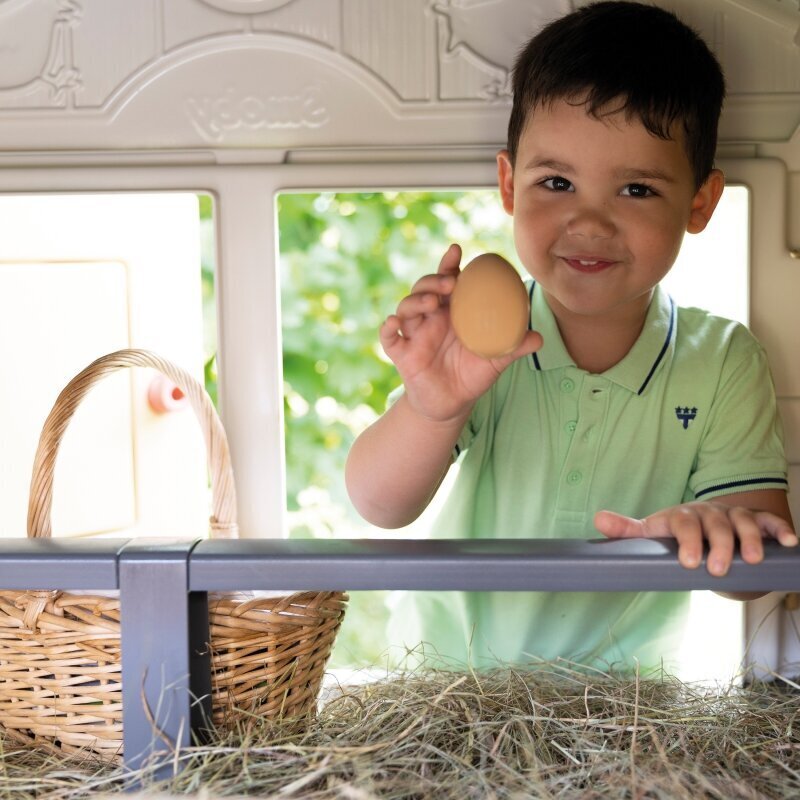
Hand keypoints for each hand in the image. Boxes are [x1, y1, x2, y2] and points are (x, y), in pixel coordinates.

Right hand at [380, 244, 542, 422]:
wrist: (451, 405)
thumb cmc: (472, 376)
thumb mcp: (496, 360)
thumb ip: (514, 347)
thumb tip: (539, 337)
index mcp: (452, 313)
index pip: (447, 281)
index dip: (448, 265)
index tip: (456, 251)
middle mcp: (430, 319)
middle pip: (424, 288)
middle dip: (432, 280)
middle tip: (449, 283)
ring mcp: (414, 334)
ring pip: (405, 308)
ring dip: (415, 300)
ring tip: (431, 303)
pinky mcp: (402, 353)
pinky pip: (388, 337)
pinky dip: (387, 328)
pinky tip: (393, 323)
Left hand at [594, 501, 797, 576]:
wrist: (705, 532)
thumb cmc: (675, 535)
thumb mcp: (652, 532)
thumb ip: (627, 530)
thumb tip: (598, 519)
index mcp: (682, 516)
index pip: (683, 524)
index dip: (688, 541)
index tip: (689, 562)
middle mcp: (709, 513)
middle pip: (716, 525)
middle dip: (718, 545)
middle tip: (717, 570)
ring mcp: (733, 516)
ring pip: (744, 522)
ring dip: (751, 538)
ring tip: (752, 560)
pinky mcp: (756, 523)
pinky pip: (769, 522)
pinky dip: (780, 530)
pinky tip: (789, 543)